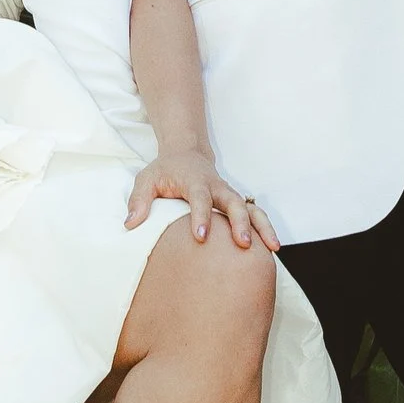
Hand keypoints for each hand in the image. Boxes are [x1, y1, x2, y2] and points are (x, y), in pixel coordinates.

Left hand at [128, 148, 277, 251]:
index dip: (201, 215)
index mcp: (194, 181)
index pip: (199, 198)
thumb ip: (138, 200)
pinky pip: (255, 214)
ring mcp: (229, 195)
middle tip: (243, 244)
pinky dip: (266, 228)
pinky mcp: (236, 203)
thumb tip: (130, 224)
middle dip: (239, 222)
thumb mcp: (146, 180)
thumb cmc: (165, 171)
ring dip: (262, 226)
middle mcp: (217, 187)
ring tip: (273, 248)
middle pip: (233, 202)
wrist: (187, 154)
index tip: (200, 236)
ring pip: (251, 208)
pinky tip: (273, 248)